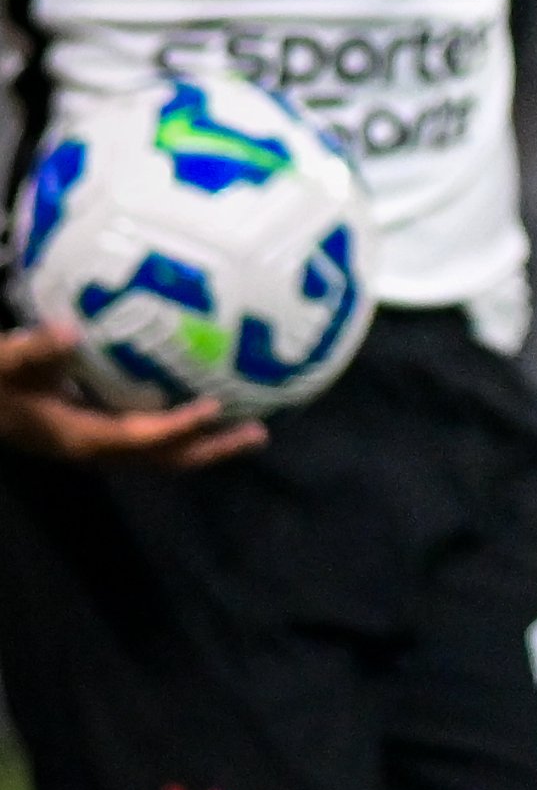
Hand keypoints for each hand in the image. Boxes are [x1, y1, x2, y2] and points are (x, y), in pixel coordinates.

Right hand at [0, 323, 263, 469]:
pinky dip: (185, 430)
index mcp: (80, 436)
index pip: (139, 438)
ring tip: (252, 427)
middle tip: (259, 432)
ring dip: (206, 444)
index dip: (177, 427)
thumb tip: (69, 331)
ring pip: (162, 454)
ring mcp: (101, 445)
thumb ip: (35, 351)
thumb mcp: (4, 363)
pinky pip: (153, 439)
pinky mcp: (101, 434)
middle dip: (211, 449)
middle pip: (165, 458)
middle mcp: (97, 449)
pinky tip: (210, 406)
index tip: (214, 408)